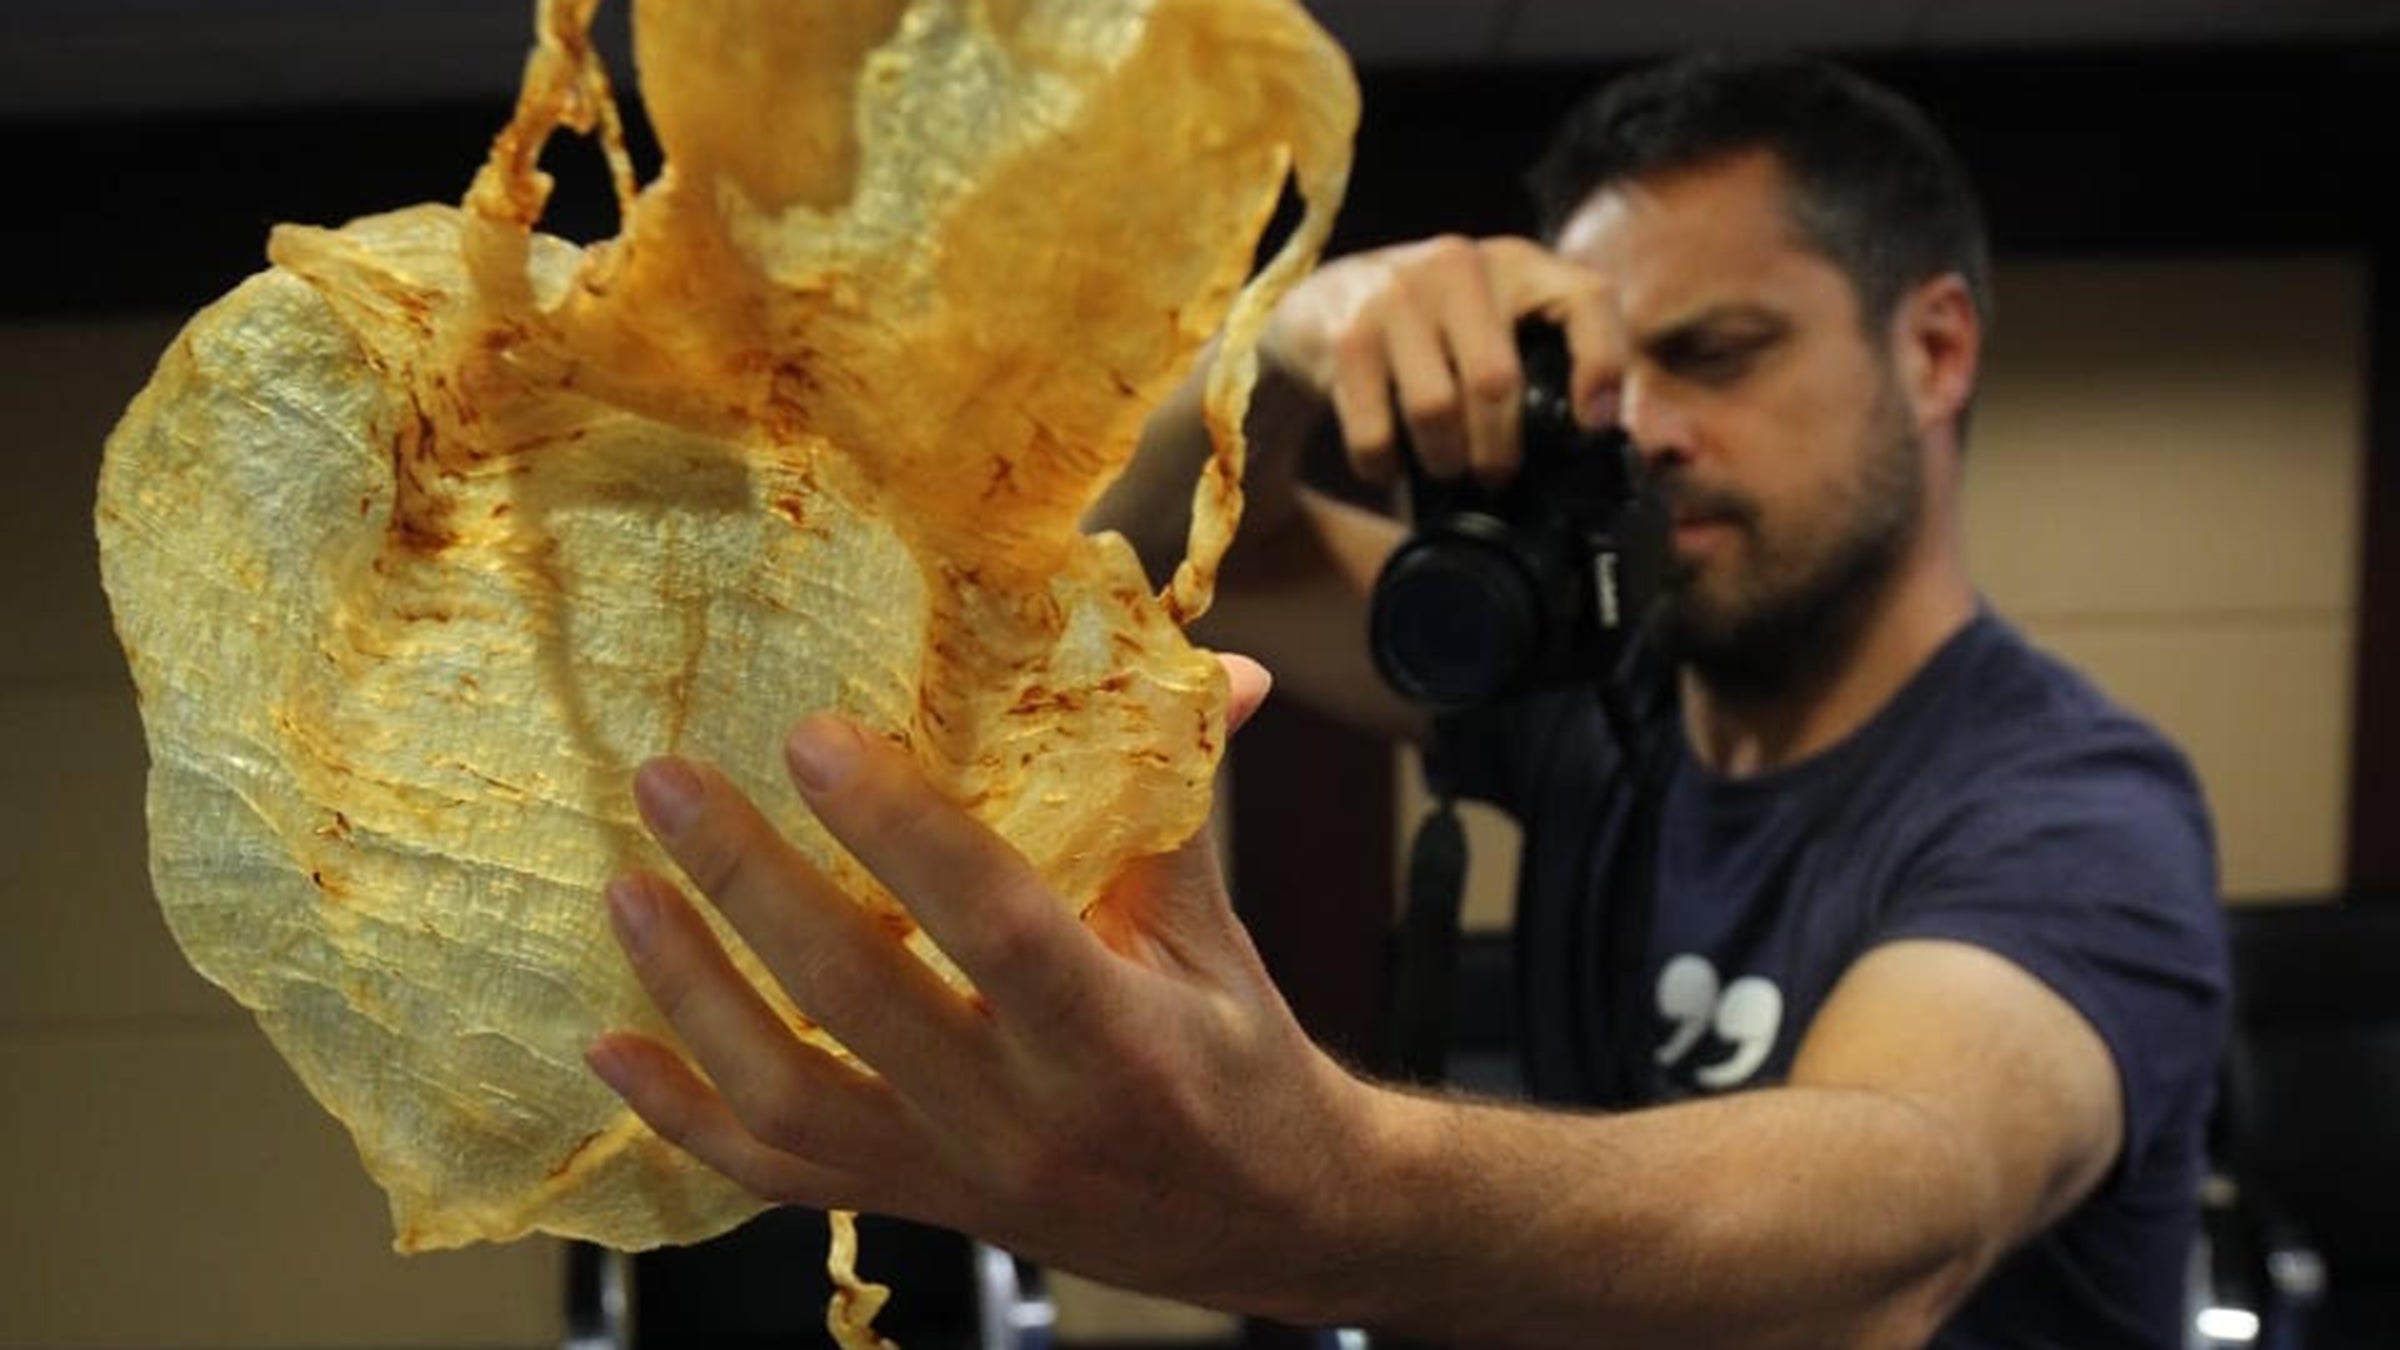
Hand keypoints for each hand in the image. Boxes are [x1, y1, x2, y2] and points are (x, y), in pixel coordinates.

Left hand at [588, 655, 1383, 1313]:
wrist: (1260, 1220)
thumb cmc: (1236, 1055)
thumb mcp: (1216, 929)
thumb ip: (1179, 795)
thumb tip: (1219, 662)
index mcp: (1117, 1039)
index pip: (993, 926)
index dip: (899, 831)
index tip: (812, 738)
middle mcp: (1024, 1120)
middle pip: (857, 1001)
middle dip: (749, 882)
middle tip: (671, 782)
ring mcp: (955, 1176)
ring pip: (788, 1099)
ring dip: (692, 990)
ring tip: (626, 888)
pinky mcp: (913, 1203)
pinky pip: (773, 1173)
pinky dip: (678, 1113)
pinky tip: (610, 1046)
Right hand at [1262, 234, 1624, 486]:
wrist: (1318, 305)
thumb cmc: (1427, 327)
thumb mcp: (1490, 318)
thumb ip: (1544, 355)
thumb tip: (1600, 435)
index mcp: (1514, 262)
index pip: (1585, 298)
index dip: (1602, 365)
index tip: (1594, 426)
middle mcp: (1458, 263)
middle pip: (1497, 381)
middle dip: (1500, 451)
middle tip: (1495, 475)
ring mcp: (1396, 294)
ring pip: (1436, 410)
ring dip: (1444, 460)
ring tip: (1444, 466)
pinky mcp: (1346, 335)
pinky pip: (1376, 432)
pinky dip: (1385, 465)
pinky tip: (1388, 461)